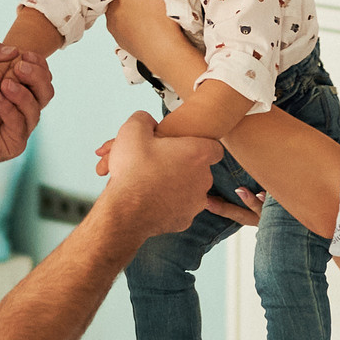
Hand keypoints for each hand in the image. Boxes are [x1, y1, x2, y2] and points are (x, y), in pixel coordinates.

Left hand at [0, 39, 52, 174]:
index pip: (42, 77)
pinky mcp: (14, 144)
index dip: (38, 64)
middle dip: (36, 75)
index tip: (25, 54)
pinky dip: (7, 107)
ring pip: (35, 107)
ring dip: (20, 92)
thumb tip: (14, 50)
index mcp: (18, 93)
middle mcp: (22, 110)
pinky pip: (19, 123)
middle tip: (19, 67)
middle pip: (46, 91)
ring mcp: (20, 128)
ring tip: (2, 84)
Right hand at [95, 136, 258, 226]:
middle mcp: (204, 179)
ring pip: (189, 188)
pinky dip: (168, 203)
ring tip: (151, 181)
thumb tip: (148, 122)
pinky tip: (150, 199)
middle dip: (181, 165)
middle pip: (198, 168)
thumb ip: (144, 119)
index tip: (182, 147)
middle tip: (157, 163)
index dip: (198, 145)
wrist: (125, 212)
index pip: (213, 146)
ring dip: (174, 184)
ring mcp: (196, 202)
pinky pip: (179, 207)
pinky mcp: (185, 220)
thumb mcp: (132, 131)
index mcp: (198, 154)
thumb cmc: (132, 170)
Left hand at [103, 0, 177, 64]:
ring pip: (125, 12)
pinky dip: (138, 22)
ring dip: (134, 7)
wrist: (168, 56)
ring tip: (152, 4)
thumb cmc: (160, 17)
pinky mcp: (126, 44)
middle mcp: (109, 15)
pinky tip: (151, 21)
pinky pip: (130, 27)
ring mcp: (117, 32)